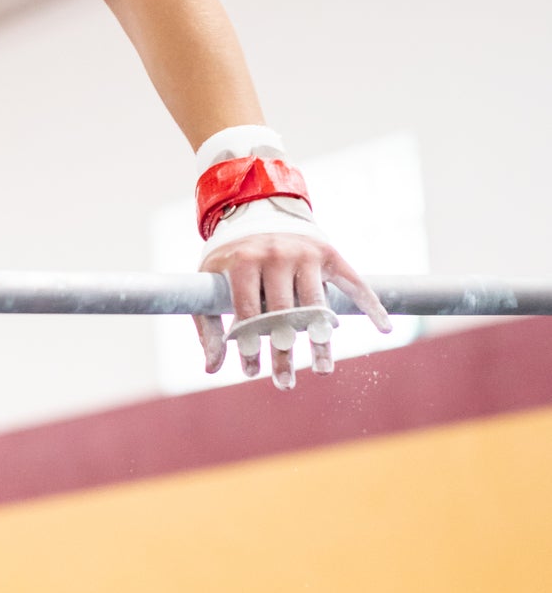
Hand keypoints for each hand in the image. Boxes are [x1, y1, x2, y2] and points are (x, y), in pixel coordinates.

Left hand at [196, 230, 390, 388]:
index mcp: (244, 260)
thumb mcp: (211, 281)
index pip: (248, 311)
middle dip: (283, 351)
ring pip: (316, 305)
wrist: (258, 210)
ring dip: (320, 341)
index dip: (250, 344)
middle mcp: (275, 254)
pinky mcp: (328, 253)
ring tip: (321, 370)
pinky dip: (371, 304)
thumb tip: (212, 368)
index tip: (253, 372)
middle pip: (283, 313)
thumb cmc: (233, 257)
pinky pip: (353, 282)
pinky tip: (384, 328)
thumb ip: (209, 323)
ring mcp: (304, 253)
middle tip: (284, 382)